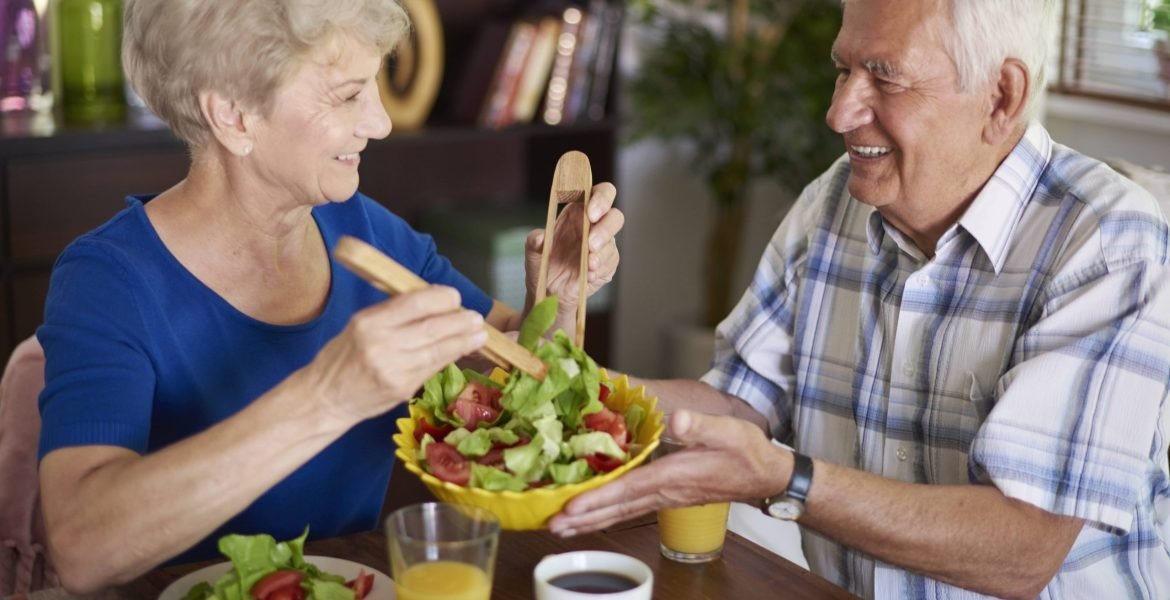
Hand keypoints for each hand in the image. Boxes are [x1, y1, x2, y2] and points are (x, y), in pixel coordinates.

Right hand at [306, 286, 487, 422]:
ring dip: (463, 341)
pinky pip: (433, 368)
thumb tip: (433, 301)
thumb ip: (393, 313)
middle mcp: (382, 344)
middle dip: (460, 321)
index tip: (454, 297)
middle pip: (432, 327)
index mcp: (369, 322)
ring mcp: (394, 369)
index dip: (441, 298)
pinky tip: (463, 350)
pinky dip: (451, 357)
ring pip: (438, 350)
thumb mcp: (360, 324)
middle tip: (476, 318)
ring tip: (479, 334)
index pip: (415, 303)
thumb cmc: (343, 356)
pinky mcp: (402, 388)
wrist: (325, 398)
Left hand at [524, 182, 622, 312]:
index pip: (599, 194)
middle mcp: (594, 226)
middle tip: (590, 243)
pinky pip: (610, 263)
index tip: (591, 212)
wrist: (549, 291)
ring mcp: (603, 245)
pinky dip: (600, 268)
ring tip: (588, 264)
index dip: (601, 198)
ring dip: (601, 253)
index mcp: (579, 212)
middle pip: (615, 216)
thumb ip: (535, 241)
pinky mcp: (607, 264)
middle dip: (605, 228)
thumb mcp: (533, 251)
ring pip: (612, 242)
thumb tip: (540, 237)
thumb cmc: (543, 263)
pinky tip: (589, 274)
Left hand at [547, 409, 790, 535]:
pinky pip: (629, 510)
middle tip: (550, 525)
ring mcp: (664, 498)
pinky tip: (590, 518)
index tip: (572, 506)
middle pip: (617, 508)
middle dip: (584, 518)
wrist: (765, 476)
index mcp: (674, 475)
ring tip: (560, 529)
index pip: (629, 488)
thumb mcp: (729, 431)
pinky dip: (606, 515)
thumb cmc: (747, 451)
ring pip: (621, 513)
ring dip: (590, 522)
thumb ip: (702, 425)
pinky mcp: (666, 497)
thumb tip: (678, 420)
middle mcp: (664, 491)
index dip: (600, 497)